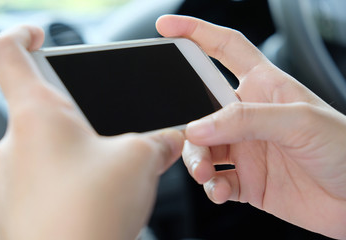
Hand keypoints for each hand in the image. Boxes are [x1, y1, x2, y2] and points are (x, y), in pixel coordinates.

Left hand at [0, 26, 183, 239]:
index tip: (39, 34)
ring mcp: (9, 180)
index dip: (23, 35)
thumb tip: (172, 138)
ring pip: (46, 150)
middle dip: (79, 115)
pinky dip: (67, 181)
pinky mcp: (16, 209)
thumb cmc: (90, 213)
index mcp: (39, 116)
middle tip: (107, 131)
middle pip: (43, 109)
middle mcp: (15, 145)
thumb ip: (158, 140)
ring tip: (106, 172)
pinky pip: (42, 181)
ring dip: (77, 153)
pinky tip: (91, 198)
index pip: (8, 53)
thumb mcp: (139, 160)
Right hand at [157, 15, 345, 238]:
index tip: (168, 28)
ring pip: (202, 148)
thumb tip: (198, 127)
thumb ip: (245, 120)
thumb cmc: (344, 148)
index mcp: (264, 87)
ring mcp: (246, 149)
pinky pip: (216, 180)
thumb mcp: (298, 121)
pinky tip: (218, 190)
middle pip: (201, 108)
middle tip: (184, 136)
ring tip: (205, 172)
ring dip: (196, 161)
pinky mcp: (246, 179)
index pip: (225, 48)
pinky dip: (211, 187)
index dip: (197, 33)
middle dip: (187, 123)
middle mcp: (250, 116)